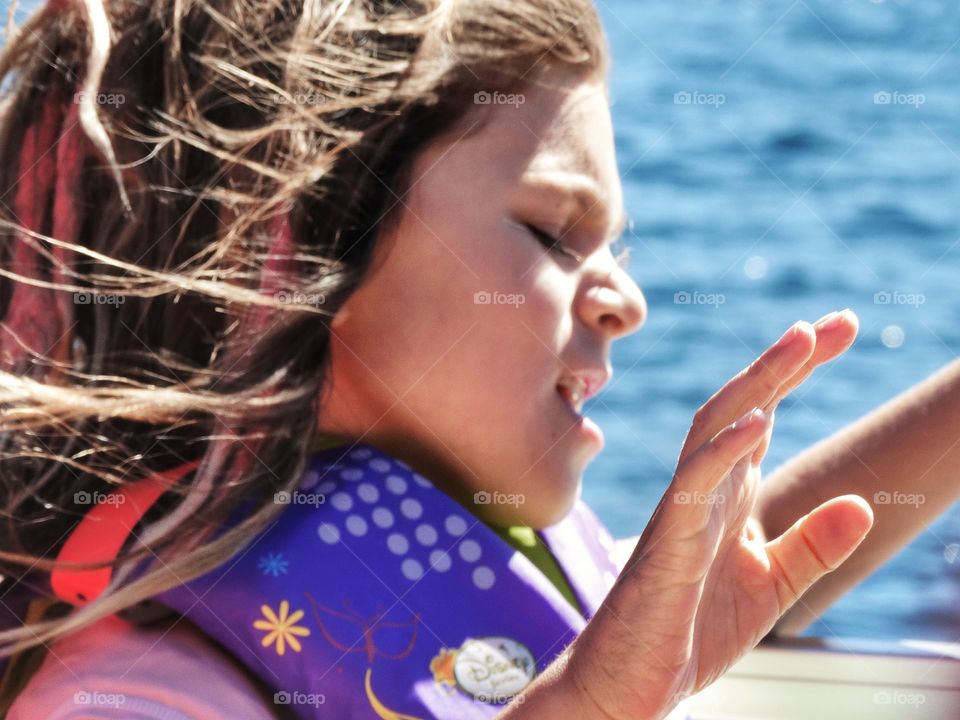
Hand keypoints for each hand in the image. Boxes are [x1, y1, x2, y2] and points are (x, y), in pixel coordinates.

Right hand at [562, 310, 873, 719]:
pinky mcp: (666, 546)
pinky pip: (693, 486)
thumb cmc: (689, 631)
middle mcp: (702, 491)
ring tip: (800, 344)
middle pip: (739, 406)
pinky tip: (761, 421)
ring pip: (712, 430)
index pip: (763, 416)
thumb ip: (813, 544)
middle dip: (784, 362)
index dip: (799, 373)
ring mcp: (680, 513)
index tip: (841, 331)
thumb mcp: (772, 586)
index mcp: (726, 496)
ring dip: (757, 384)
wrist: (628, 684)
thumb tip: (863, 501)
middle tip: (834, 323)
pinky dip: (724, 450)